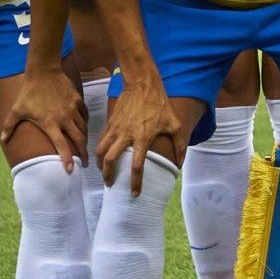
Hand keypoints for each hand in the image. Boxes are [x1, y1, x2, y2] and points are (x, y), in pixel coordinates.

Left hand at [0, 63, 86, 168]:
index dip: (67, 159)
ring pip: (83, 129)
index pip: (61, 146)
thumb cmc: (28, 92)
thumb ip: (9, 126)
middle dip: (83, 154)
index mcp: (50, 124)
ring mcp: (72, 109)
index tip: (71, 169)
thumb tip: (3, 139)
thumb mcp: (16, 110)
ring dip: (85, 140)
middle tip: (85, 163)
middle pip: (79, 140)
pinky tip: (84, 128)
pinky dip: (85, 124)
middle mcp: (64, 118)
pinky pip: (84, 116)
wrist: (43, 71)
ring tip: (85, 148)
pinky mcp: (77, 100)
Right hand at [98, 79, 185, 197]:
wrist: (142, 85)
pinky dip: (100, 151)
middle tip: (111, 185)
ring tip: (104, 173)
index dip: (135, 182)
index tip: (134, 193)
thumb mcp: (174, 124)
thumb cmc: (160, 105)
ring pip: (101, 151)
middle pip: (111, 161)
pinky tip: (103, 157)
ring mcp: (116, 129)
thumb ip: (179, 145)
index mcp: (143, 138)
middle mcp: (126, 135)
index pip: (136, 166)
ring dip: (100, 165)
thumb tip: (180, 163)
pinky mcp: (110, 123)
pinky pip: (101, 140)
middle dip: (108, 176)